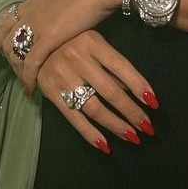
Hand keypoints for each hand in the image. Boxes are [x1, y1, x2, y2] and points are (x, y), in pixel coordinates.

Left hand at [0, 0, 120, 89]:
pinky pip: (31, 63)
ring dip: (18, 71)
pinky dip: (28, 77)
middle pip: (7, 41)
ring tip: (24, 83)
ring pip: (16, 54)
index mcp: (31, 2)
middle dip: (8, 59)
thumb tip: (49, 4)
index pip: (5, 22)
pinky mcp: (48, 38)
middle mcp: (28, 14)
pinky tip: (31, 87)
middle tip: (15, 73)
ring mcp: (36, 26)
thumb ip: (49, 1)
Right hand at [36, 31, 157, 153]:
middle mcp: (76, 58)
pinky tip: (105, 145)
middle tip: (148, 128)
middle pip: (110, 91)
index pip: (122, 66)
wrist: (33, 44)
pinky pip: (73, 118)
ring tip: (133, 137)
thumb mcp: (93, 43)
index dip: (139, 85)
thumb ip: (111, 65)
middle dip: (132, 112)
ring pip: (94, 107)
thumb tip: (136, 92)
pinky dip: (90, 133)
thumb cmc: (72, 42)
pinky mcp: (51, 92)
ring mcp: (62, 77)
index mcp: (92, 42)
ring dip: (115, 125)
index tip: (154, 103)